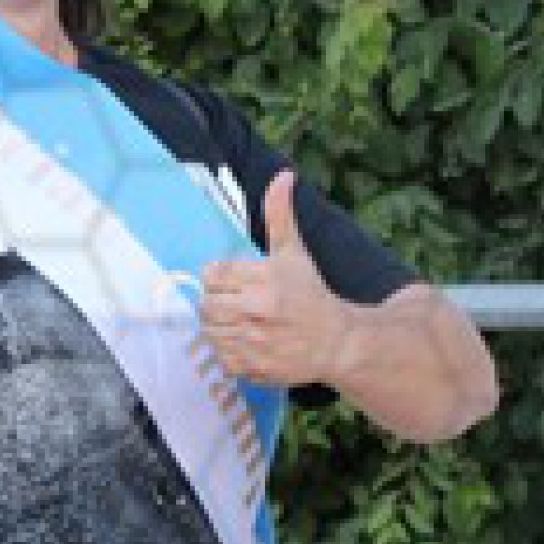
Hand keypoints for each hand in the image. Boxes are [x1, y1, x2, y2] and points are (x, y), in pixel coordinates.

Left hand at [199, 172, 349, 388]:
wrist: (336, 342)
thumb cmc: (311, 294)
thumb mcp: (294, 252)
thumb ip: (280, 215)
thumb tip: (283, 176)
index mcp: (263, 281)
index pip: (211, 274)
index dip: (218, 277)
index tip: (232, 281)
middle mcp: (256, 312)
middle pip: (206, 305)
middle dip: (217, 302)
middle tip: (236, 303)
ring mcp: (254, 343)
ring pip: (210, 332)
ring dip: (221, 326)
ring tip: (242, 321)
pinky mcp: (253, 368)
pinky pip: (221, 358)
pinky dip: (229, 351)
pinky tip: (247, 342)